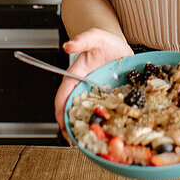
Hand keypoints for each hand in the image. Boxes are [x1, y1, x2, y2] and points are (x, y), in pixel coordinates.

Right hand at [52, 28, 132, 143]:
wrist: (118, 45)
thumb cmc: (105, 41)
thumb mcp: (95, 36)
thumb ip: (82, 39)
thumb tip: (68, 46)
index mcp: (76, 74)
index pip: (63, 93)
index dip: (60, 109)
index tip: (62, 124)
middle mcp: (83, 87)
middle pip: (71, 109)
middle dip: (70, 125)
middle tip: (75, 141)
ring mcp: (94, 94)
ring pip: (85, 114)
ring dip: (84, 128)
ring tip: (88, 143)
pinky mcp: (105, 98)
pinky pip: (101, 113)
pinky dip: (100, 124)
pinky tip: (105, 134)